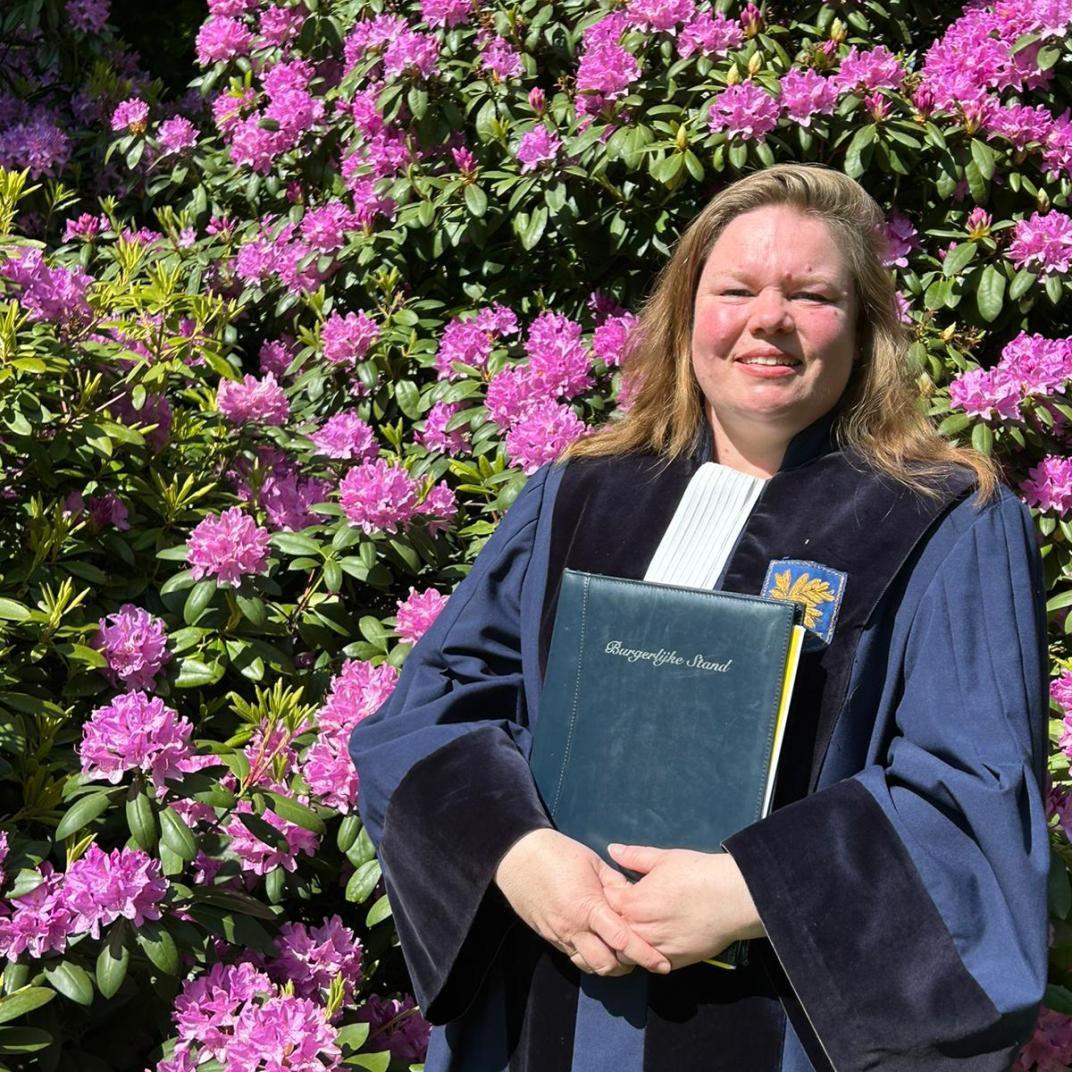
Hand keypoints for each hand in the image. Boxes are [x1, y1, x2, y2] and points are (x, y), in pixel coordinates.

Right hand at [494, 829, 671, 976]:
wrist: (518, 857)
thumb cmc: (558, 853)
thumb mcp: (593, 862)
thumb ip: (616, 884)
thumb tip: (635, 899)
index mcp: (588, 907)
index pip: (623, 940)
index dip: (645, 955)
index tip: (663, 964)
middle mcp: (574, 928)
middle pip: (607, 964)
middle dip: (627, 967)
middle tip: (641, 958)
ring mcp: (560, 935)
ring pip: (589, 966)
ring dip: (608, 965)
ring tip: (621, 955)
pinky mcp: (550, 937)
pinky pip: (574, 956)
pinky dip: (590, 957)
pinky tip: (598, 945)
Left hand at [601, 844, 764, 970]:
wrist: (731, 898)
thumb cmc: (698, 874)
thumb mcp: (663, 858)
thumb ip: (634, 856)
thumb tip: (612, 850)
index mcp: (632, 902)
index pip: (605, 903)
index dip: (611, 895)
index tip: (620, 891)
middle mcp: (640, 929)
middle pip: (612, 931)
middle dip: (615, 921)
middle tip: (632, 910)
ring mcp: (655, 949)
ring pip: (628, 952)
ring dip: (630, 941)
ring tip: (644, 926)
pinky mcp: (672, 962)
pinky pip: (650, 962)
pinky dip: (649, 954)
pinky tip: (659, 939)